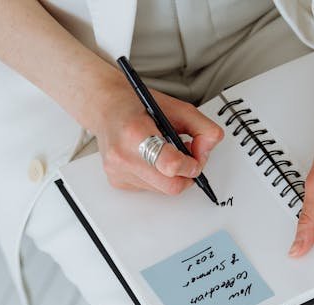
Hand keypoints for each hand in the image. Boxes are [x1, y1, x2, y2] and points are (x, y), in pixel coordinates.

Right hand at [90, 80, 223, 194]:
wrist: (105, 107)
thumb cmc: (136, 105)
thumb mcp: (175, 107)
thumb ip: (201, 127)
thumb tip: (208, 149)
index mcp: (134, 132)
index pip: (171, 165)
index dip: (190, 165)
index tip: (194, 159)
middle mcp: (123, 155)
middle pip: (171, 186)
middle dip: (185, 175)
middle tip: (186, 159)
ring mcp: (118, 171)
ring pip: (163, 190)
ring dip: (171, 176)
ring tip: (166, 153)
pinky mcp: (118, 182)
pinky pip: (150, 190)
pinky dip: (158, 178)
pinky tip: (150, 159)